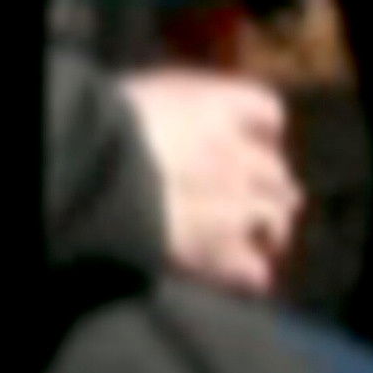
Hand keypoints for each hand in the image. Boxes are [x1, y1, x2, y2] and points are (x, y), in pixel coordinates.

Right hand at [118, 66, 301, 295]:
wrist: (97, 169)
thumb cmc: (107, 125)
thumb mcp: (144, 95)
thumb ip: (176, 107)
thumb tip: (181, 116)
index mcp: (217, 108)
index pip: (266, 113)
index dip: (264, 129)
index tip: (258, 138)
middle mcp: (237, 153)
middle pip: (274, 170)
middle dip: (272, 185)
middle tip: (267, 196)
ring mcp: (235, 202)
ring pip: (274, 216)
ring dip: (272, 228)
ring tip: (267, 241)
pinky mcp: (220, 248)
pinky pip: (253, 267)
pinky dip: (252, 272)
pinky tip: (248, 277)